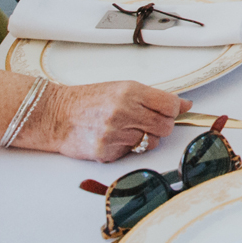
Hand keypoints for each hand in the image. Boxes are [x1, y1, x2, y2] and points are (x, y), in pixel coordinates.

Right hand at [36, 80, 189, 162]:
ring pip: (151, 143)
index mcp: (130, 92)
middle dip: (161, 125)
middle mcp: (124, 112)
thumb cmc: (89, 100)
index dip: (173, 110)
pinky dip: (128, 148)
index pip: (170, 105)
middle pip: (165, 126)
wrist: (56, 115)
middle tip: (148, 121)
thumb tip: (185, 105)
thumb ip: (154, 97)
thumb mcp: (123, 88)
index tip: (168, 111)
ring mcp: (115, 133)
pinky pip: (133, 153)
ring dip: (145, 138)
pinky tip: (114, 138)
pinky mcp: (107, 152)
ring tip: (127, 129)